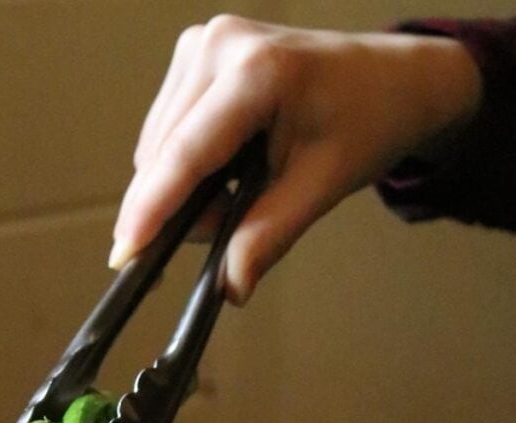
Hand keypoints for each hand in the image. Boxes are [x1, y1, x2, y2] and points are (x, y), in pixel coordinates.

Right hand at [110, 15, 481, 303]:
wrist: (392, 79)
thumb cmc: (367, 121)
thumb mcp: (321, 187)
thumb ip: (268, 236)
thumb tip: (229, 286)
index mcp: (258, 71)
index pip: (186, 153)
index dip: (151, 209)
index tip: (123, 254)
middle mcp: (219, 45)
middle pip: (162, 155)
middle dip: (180, 208)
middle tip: (232, 227)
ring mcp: (203, 44)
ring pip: (157, 147)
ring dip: (183, 190)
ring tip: (242, 191)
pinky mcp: (196, 55)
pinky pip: (166, 130)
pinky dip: (186, 166)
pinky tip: (229, 168)